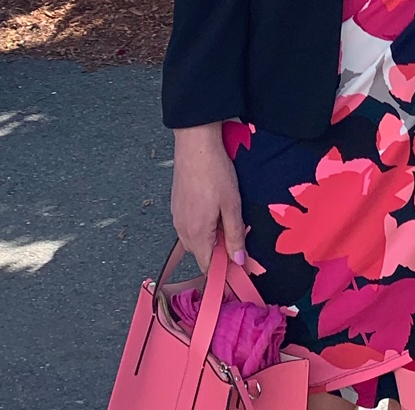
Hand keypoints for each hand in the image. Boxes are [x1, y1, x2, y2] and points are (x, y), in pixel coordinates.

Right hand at [172, 122, 246, 271]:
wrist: (195, 145)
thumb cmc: (215, 173)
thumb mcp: (232, 205)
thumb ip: (234, 235)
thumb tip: (238, 261)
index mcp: (197, 233)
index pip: (207, 266)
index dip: (222, 270)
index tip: (237, 267)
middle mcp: (182, 229)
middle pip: (201, 253)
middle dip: (218, 251)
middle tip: (237, 234)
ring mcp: (176, 217)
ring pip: (194, 239)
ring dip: (210, 237)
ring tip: (225, 217)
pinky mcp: (176, 206)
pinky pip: (188, 226)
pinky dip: (201, 225)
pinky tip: (212, 208)